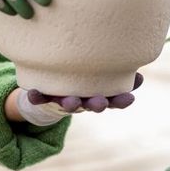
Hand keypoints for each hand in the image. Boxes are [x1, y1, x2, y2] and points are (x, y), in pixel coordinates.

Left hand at [15, 73, 143, 125]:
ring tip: (72, 101)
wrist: (52, 93)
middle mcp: (83, 101)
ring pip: (69, 105)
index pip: (114, 101)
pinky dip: (36, 97)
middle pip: (93, 105)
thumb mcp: (101, 73)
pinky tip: (32, 93)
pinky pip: (39, 99)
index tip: (129, 98)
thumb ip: (117, 69)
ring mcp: (64, 100)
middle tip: (100, 102)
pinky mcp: (45, 98)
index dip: (121, 101)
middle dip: (97, 105)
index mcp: (99, 96)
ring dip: (71, 104)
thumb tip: (137, 64)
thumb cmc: (83, 78)